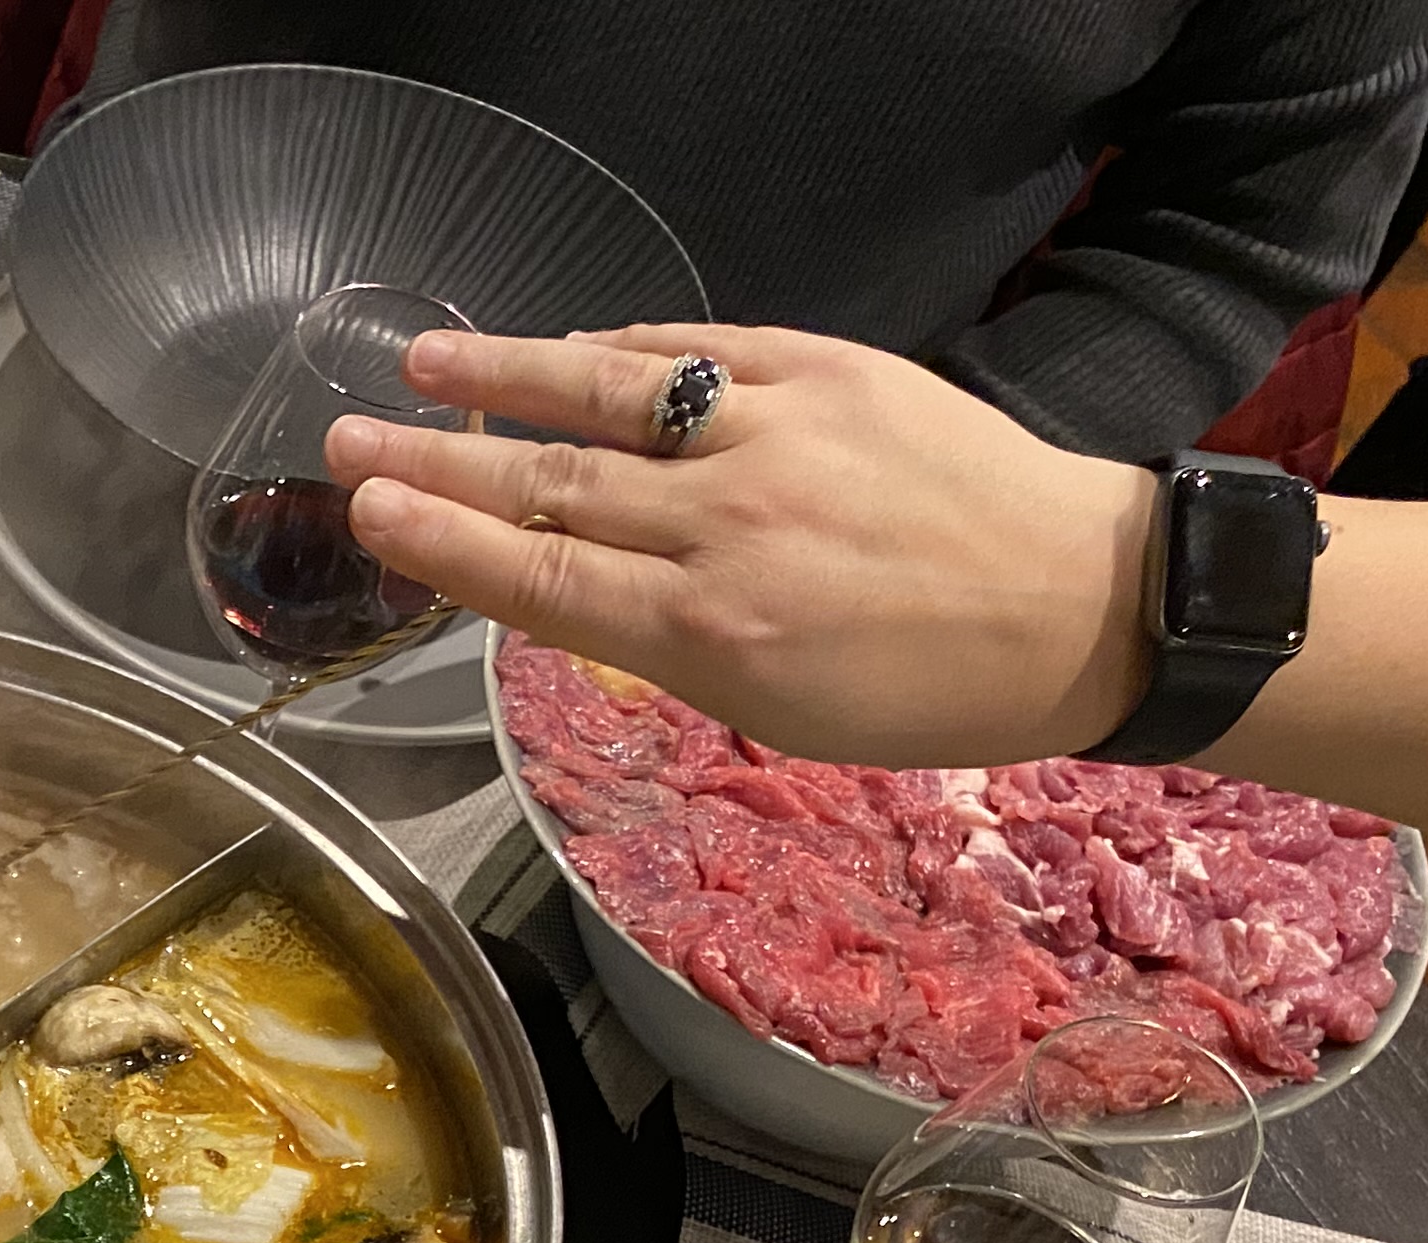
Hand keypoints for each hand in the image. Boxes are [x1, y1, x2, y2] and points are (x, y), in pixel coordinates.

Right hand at [324, 325, 1163, 764]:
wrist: (1084, 603)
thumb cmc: (927, 691)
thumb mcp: (776, 710)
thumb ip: (664, 644)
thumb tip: (564, 585)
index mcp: (711, 633)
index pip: (541, 579)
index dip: (442, 545)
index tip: (368, 513)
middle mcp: (729, 526)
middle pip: (552, 488)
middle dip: (439, 464)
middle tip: (344, 442)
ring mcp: (778, 435)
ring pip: (611, 401)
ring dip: (506, 381)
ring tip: (424, 365)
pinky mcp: (831, 371)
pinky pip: (699, 353)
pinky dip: (621, 351)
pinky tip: (565, 348)